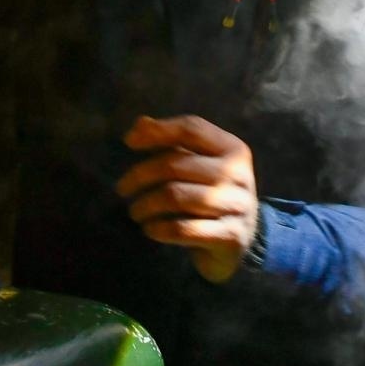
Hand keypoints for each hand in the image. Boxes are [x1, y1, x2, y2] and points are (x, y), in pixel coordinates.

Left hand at [115, 114, 257, 283]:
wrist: (242, 240)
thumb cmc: (212, 193)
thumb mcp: (198, 164)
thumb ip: (171, 142)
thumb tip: (139, 125)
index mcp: (233, 149)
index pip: (191, 128)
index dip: (157, 131)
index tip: (128, 142)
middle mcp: (238, 174)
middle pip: (175, 164)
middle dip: (140, 175)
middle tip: (122, 188)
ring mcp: (237, 206)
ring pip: (175, 197)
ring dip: (146, 205)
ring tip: (135, 211)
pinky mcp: (231, 236)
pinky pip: (182, 229)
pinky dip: (158, 229)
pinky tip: (150, 229)